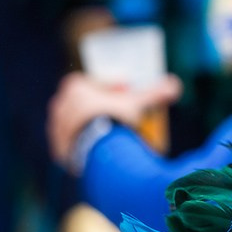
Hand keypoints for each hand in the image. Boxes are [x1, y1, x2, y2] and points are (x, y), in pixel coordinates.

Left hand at [47, 71, 182, 166]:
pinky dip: (86, 144)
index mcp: (75, 88)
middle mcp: (61, 105)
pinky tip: (101, 149)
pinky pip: (73, 144)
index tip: (126, 91)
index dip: (112, 85)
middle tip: (120, 113)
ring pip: (76, 123)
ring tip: (112, 133)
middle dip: (100, 106)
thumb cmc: (115, 119)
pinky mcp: (58, 149)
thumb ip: (155, 93)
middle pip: (83, 102)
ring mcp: (56, 128)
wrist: (99, 150)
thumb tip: (175, 84)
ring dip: (92, 125)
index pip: (94, 81)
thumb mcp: (138, 103)